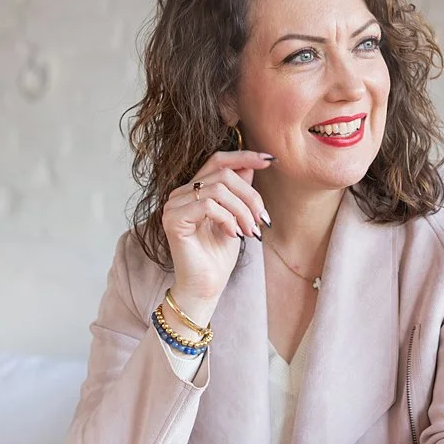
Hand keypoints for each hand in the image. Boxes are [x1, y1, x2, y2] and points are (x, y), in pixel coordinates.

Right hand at [163, 149, 273, 303]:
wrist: (205, 287)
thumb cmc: (218, 258)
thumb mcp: (236, 219)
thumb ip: (239, 193)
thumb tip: (250, 166)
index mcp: (195, 190)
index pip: (218, 161)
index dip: (244, 156)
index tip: (270, 160)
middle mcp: (181, 193)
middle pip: (223, 175)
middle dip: (250, 196)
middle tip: (261, 220)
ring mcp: (174, 205)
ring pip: (218, 190)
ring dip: (242, 211)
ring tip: (250, 232)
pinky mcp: (173, 219)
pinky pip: (207, 206)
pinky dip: (227, 219)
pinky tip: (233, 234)